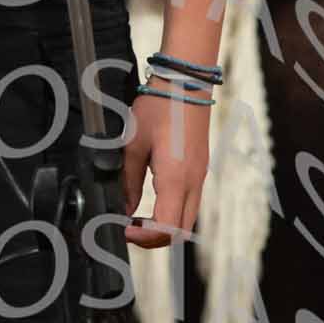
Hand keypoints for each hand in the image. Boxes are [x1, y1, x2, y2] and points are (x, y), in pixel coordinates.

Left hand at [123, 86, 211, 249]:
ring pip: (186, 220)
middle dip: (154, 239)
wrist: (186, 82)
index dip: (144, 239)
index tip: (124, 232)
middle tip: (130, 230)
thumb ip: (127, 181)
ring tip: (138, 219)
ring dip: (164, 227)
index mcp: (175, 177)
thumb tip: (123, 207)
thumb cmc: (160, 106)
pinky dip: (171, 212)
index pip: (166, 228)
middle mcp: (193, 182)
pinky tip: (152, 202)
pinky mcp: (199, 170)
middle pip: (179, 232)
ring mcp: (199, 177)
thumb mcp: (132, 144)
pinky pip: (189, 203)